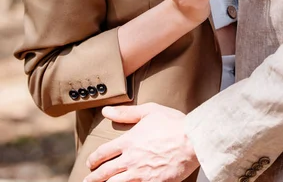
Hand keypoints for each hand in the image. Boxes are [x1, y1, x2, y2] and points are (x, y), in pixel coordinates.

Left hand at [83, 103, 198, 181]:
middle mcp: (131, 159)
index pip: (104, 153)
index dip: (94, 159)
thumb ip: (126, 112)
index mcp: (129, 141)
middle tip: (87, 180)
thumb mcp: (149, 111)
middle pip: (105, 172)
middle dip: (93, 177)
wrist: (193, 140)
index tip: (90, 163)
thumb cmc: (173, 123)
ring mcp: (141, 174)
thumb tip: (106, 110)